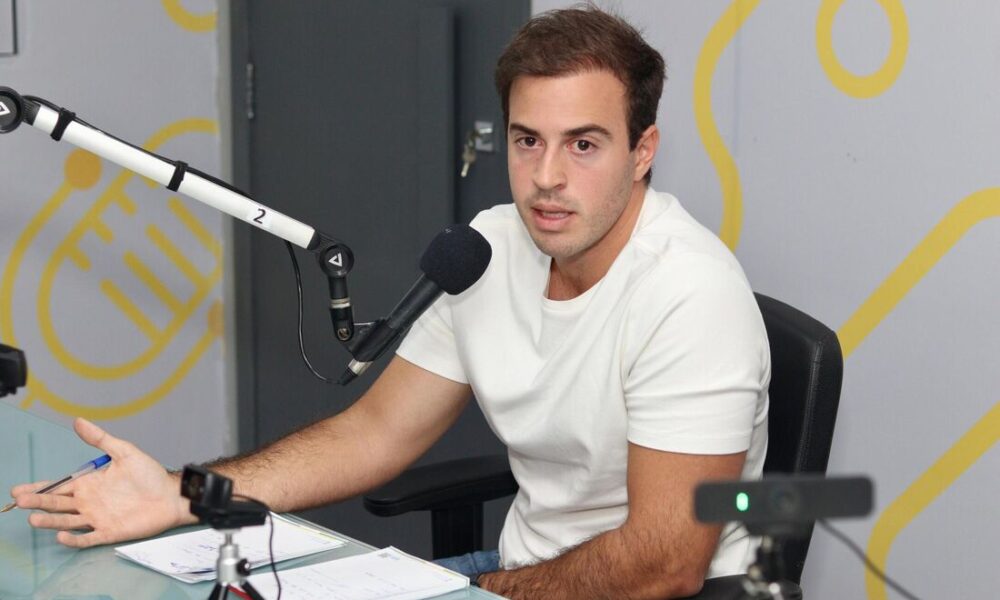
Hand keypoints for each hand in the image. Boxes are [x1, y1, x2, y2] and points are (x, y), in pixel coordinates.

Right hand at [9, 418, 195, 547]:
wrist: (171, 495)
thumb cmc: (150, 475)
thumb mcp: (124, 452)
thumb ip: (100, 439)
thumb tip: (78, 421)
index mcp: (90, 484)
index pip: (59, 486)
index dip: (39, 488)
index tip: (18, 489)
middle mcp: (90, 502)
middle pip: (58, 504)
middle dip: (39, 502)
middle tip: (20, 501)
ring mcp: (98, 518)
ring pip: (68, 521)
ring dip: (51, 520)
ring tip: (33, 518)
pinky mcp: (110, 532)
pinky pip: (88, 538)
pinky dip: (74, 538)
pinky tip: (61, 535)